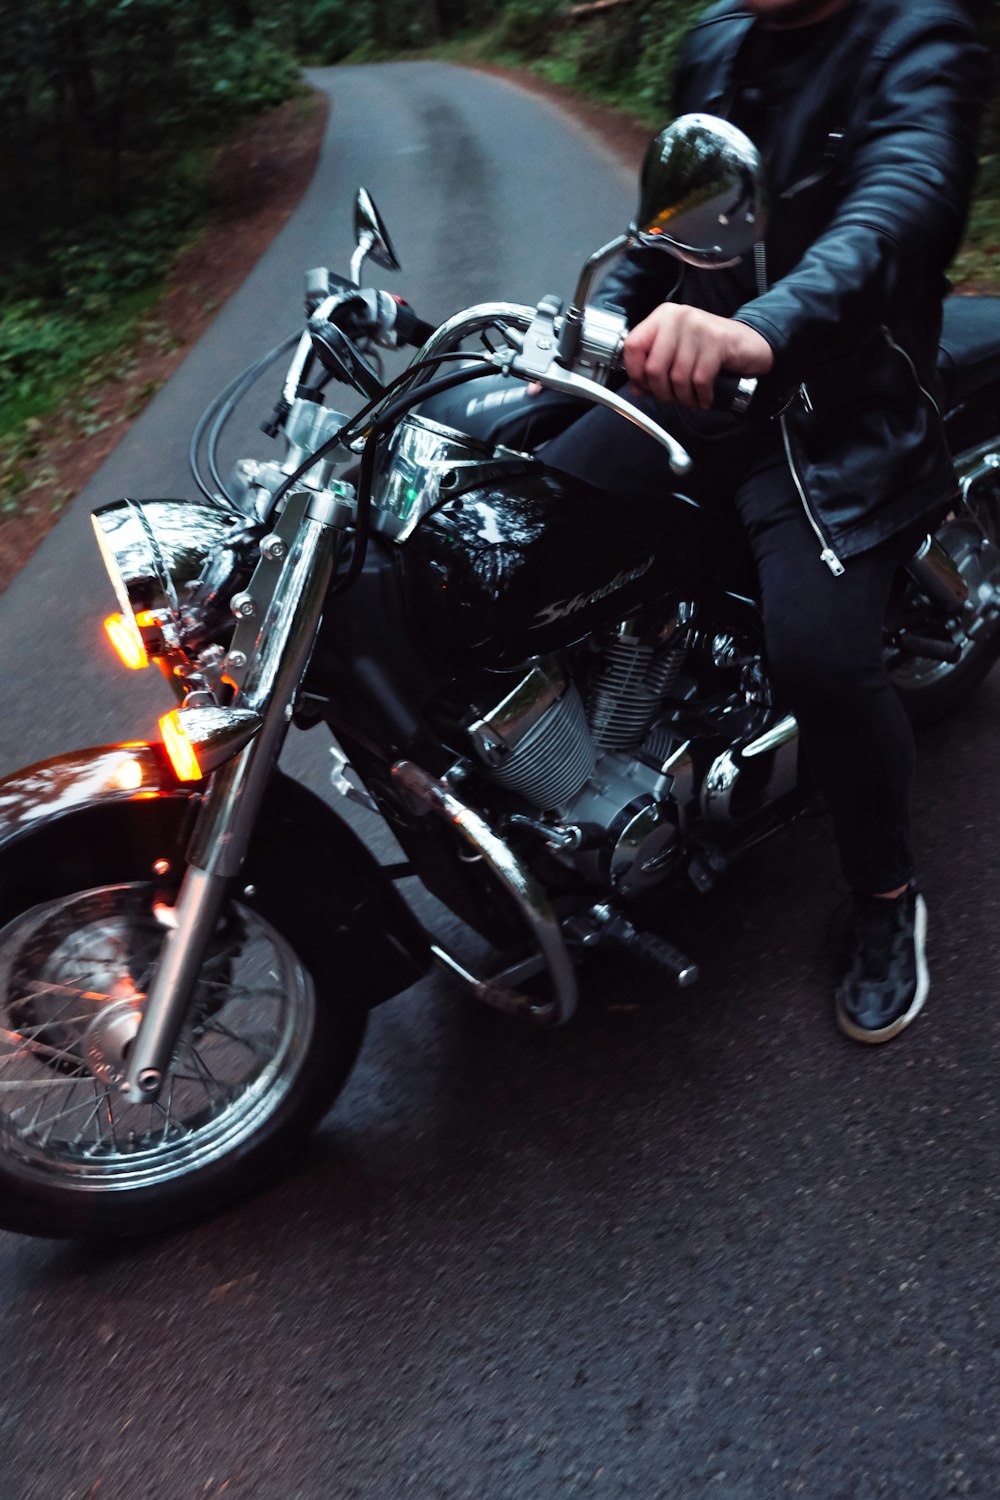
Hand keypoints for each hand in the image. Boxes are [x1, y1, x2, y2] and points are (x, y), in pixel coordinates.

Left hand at [623, 304, 774, 409]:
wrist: (749, 343)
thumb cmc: (709, 349)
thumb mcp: (677, 354)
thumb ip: (653, 369)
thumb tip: (636, 389)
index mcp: (662, 317)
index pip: (632, 345)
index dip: (634, 372)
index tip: (644, 386)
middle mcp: (677, 318)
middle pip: (654, 367)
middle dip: (661, 392)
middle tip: (671, 397)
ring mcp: (698, 328)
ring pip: (677, 378)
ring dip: (683, 397)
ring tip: (690, 399)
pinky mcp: (717, 342)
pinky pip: (699, 381)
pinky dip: (701, 397)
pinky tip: (704, 398)